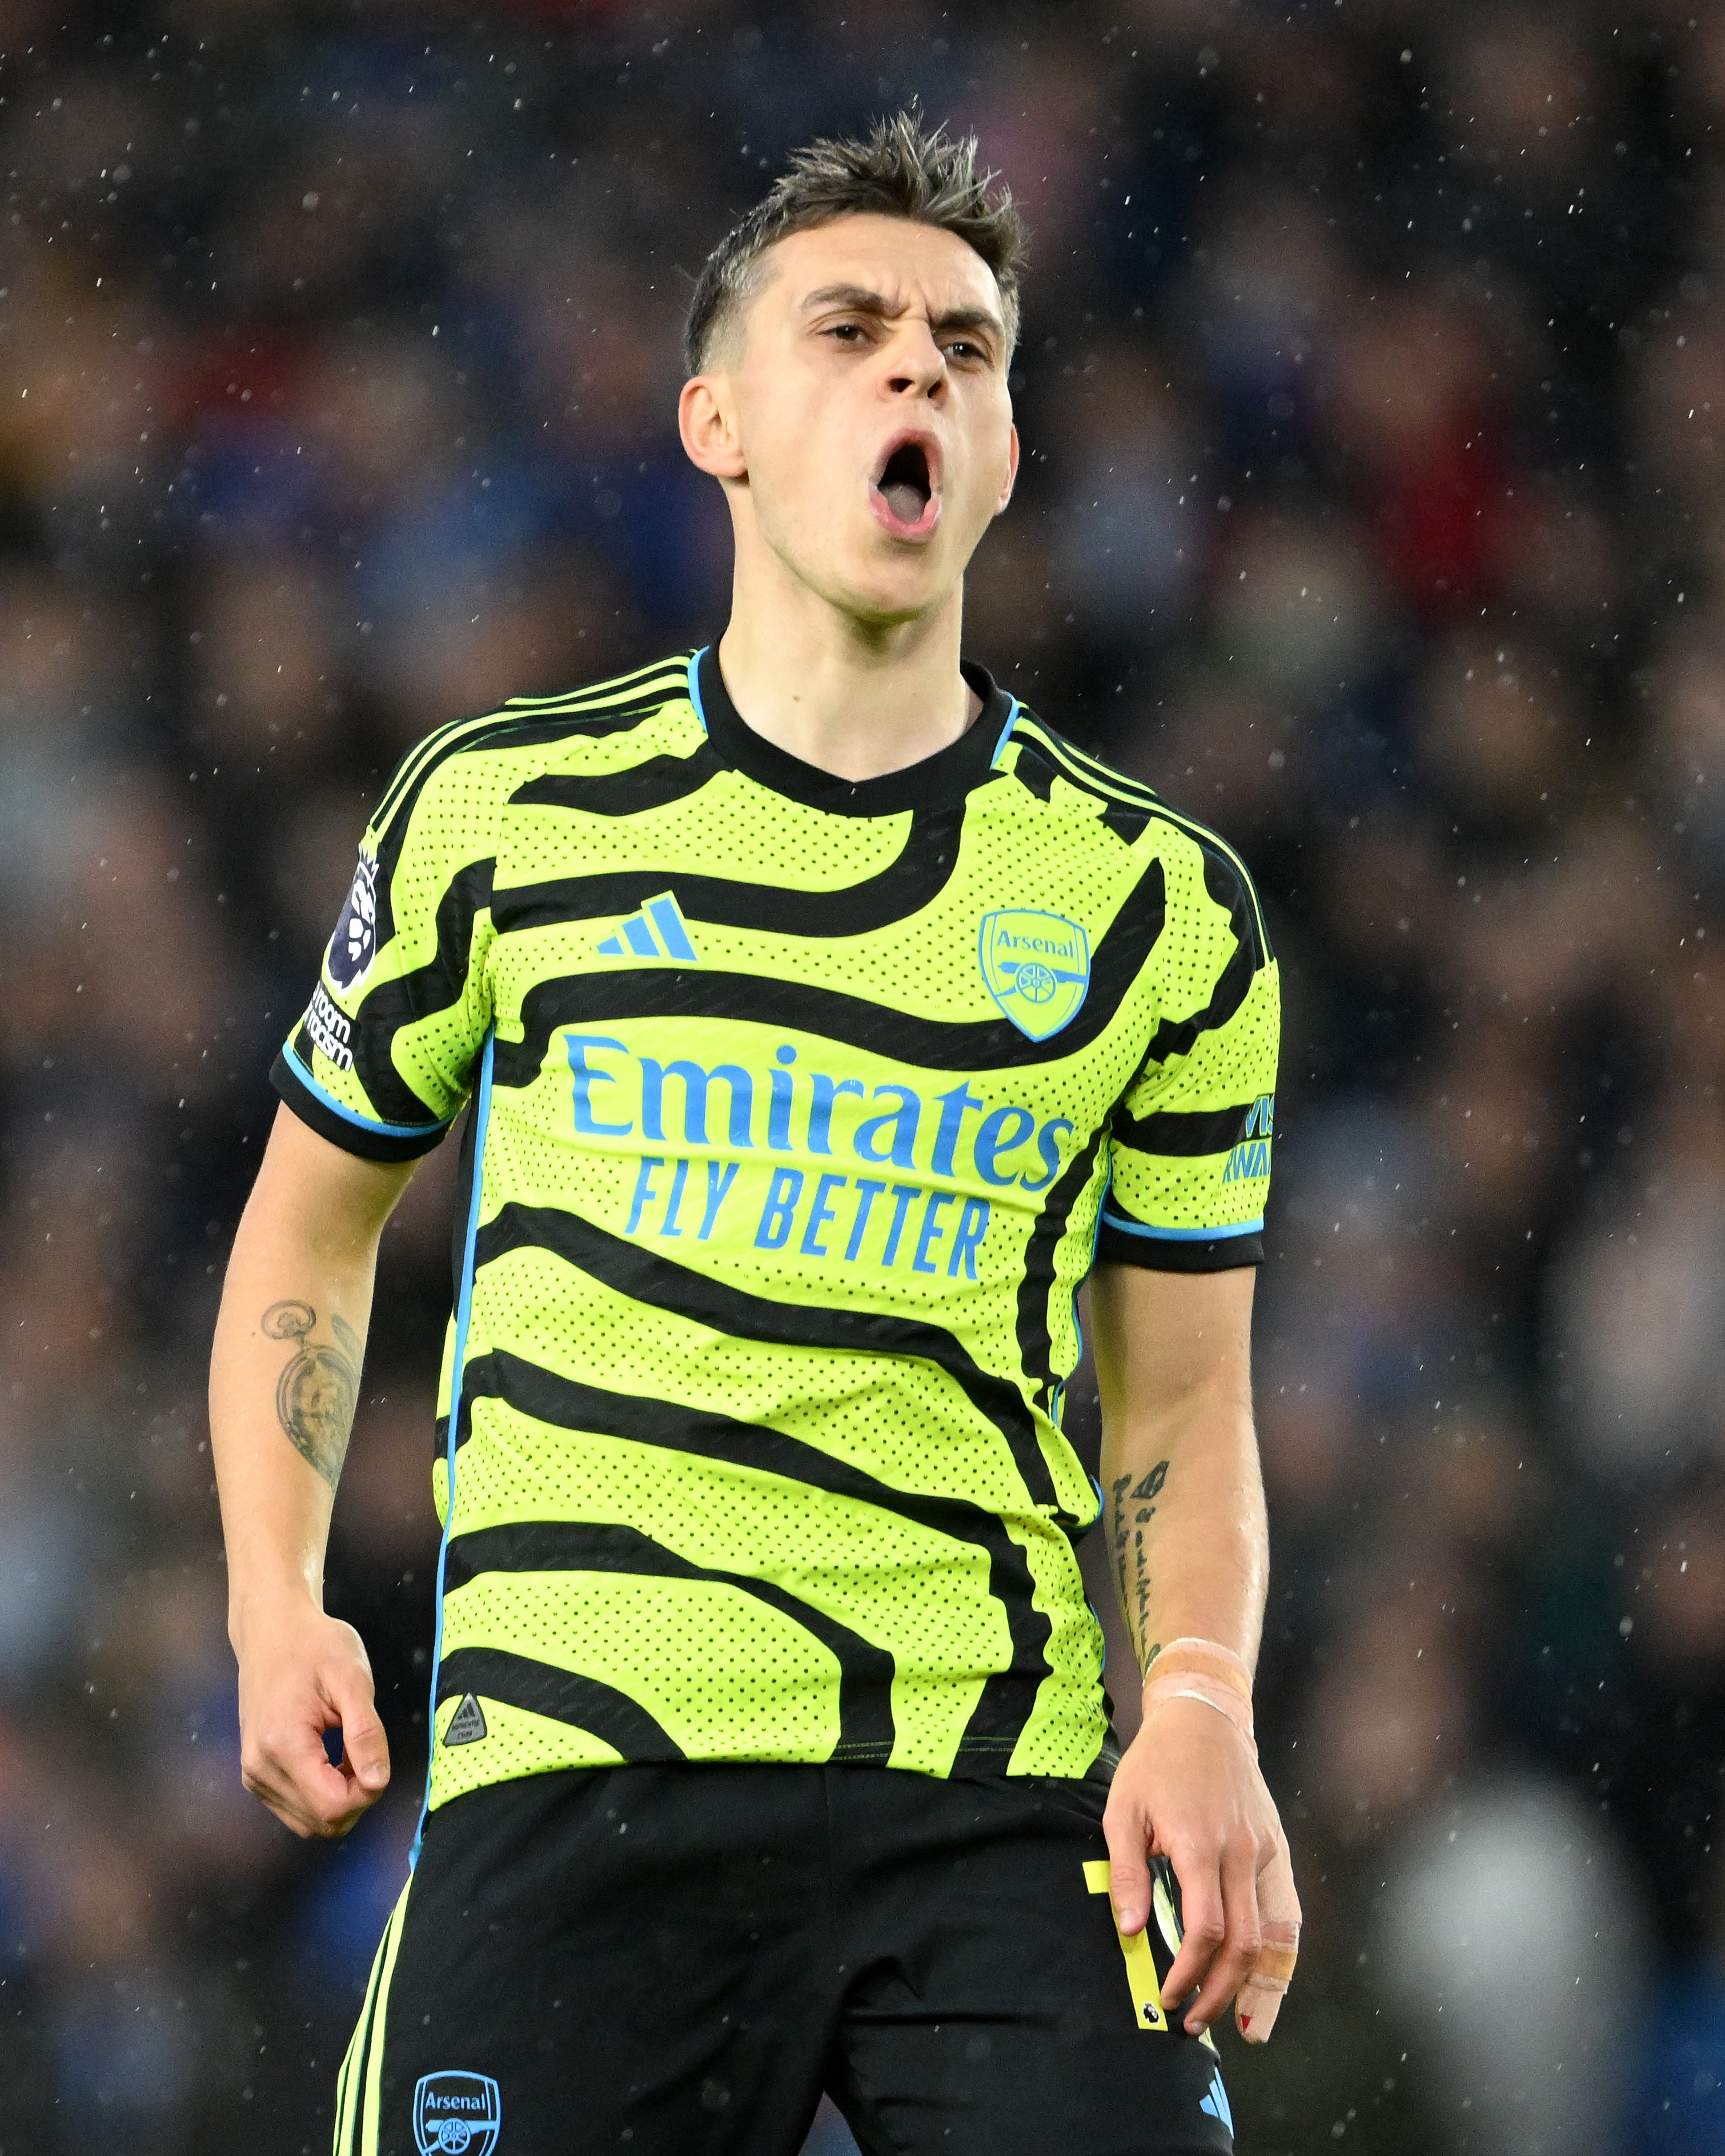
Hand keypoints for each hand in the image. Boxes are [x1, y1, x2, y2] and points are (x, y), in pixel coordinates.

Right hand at [233, 1599, 390, 1837]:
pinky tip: (333, 1760)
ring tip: (349, 1753)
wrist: (272, 1633)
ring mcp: (253, 1776)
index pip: (332, 1807)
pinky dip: (322, 1795)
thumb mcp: (352, 1680)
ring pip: (309, 1822)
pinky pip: (296, 1808)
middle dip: (356, 1798)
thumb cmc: (315, 1647)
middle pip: (321, 1822)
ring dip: (340, 1798)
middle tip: (366, 1752)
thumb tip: (377, 1783)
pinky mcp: (255, 1776)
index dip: (367, 1794)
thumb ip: (366, 1733)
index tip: (377, 1758)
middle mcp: (260, 1769)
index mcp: (282, 1745)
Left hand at [1102, 1693, 1297, 2037]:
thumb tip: (1130, 1931)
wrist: (1203, 1719)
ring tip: (1238, 2024)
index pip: (1204, 1930)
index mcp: (1198, 1844)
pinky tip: (1267, 1982)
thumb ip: (1127, 1873)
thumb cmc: (1156, 1764)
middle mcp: (1240, 1852)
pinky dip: (1281, 1954)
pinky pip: (1285, 1911)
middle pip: (1243, 1944)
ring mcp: (1265, 1851)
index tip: (1167, 1995)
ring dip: (1258, 1986)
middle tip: (1193, 2020)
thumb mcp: (1123, 1809)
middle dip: (1220, 1993)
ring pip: (1274, 1934)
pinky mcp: (1276, 1849)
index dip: (1188, 1973)